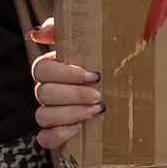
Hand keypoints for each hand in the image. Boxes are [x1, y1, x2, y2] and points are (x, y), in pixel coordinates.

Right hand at [29, 16, 101, 148]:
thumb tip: (39, 32)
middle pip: (43, 93)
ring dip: (69, 114)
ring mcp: (49, 113)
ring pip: (42, 116)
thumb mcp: (92, 40)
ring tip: (95, 111)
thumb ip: (63, 29)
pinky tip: (78, 129)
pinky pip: (45, 138)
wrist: (127, 91)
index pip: (41, 69)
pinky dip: (58, 135)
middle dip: (73, 95)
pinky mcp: (55, 133)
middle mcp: (46, 90)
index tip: (93, 75)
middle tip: (98, 95)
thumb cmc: (105, 63)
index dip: (65, 73)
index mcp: (51, 67)